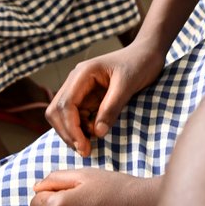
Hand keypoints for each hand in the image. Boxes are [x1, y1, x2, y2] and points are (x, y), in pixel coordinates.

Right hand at [46, 43, 164, 154]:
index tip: (83, 146)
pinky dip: (82, 129)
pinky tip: (95, 135)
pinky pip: (77, 117)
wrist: (147, 54)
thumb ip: (112, 107)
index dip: (71, 128)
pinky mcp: (88, 98)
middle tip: (85, 151)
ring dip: (73, 132)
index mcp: (82, 74)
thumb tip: (97, 133)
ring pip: (64, 116)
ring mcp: (80, 90)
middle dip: (68, 133)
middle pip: (57, 112)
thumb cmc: (139, 64)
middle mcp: (76, 81)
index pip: (65, 104)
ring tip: (90, 145)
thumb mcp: (128, 85)